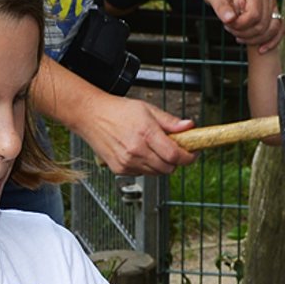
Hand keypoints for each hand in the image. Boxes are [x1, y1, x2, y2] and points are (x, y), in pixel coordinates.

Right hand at [81, 93, 197, 175]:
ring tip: (155, 148)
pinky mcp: (120, 169)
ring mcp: (127, 162)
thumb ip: (170, 122)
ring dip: (161, 164)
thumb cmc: (118, 111)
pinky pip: (142, 173)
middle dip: (176, 160)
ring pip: (157, 173)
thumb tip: (189, 127)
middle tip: (174, 148)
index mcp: (146, 133)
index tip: (193, 153)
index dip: (189, 157)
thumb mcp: (148, 109)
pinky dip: (147, 166)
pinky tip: (140, 152)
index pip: (175, 155)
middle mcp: (136, 151)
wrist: (91, 116)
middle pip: (168, 168)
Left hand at [204, 0, 281, 50]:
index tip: (227, 25)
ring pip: (272, 29)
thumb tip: (229, 20)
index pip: (253, 15)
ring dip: (255, 39)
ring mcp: (272, 3)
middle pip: (263, 25)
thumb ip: (220, 5)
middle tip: (229, 29)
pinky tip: (261, 49)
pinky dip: (272, 41)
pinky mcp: (273, 11)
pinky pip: (280, 29)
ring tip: (238, 37)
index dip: (240, 26)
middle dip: (245, 34)